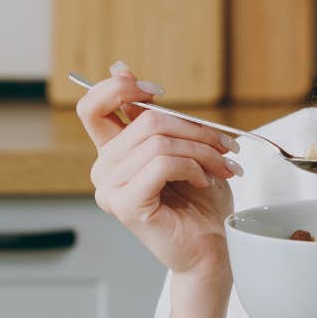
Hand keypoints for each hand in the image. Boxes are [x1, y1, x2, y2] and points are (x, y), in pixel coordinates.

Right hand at [77, 61, 242, 277]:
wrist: (211, 250)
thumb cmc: (200, 203)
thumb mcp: (182, 146)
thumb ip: (154, 114)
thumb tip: (119, 67)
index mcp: (112, 153)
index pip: (92, 106)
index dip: (120, 87)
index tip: (157, 91)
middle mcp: (104, 170)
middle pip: (143, 119)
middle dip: (194, 128)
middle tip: (224, 144)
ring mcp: (110, 190)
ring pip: (158, 142)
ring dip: (201, 150)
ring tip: (220, 167)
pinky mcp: (127, 206)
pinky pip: (162, 164)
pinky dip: (192, 167)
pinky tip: (203, 182)